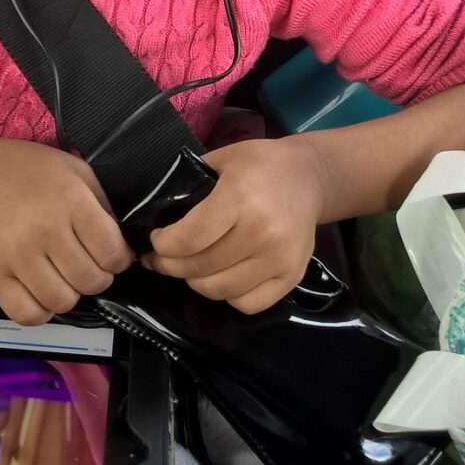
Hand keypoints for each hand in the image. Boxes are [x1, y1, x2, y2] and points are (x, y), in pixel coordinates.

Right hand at [0, 124, 132, 325]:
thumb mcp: (75, 170)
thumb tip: (121, 246)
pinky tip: (41, 291)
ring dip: (70, 294)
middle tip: (86, 263)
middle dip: (98, 277)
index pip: (113, 254)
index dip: (119, 258)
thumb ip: (102, 206)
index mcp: (70, 202)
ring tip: (63, 275)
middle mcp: (44, 231)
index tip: (111, 253)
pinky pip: (27, 314)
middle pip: (91, 282)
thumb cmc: (28, 169)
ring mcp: (16, 256)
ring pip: (63, 302)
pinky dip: (41, 311)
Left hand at [143, 136, 324, 313]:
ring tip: (189, 267)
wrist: (309, 177)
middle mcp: (262, 232)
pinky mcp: (293, 276)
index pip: (189, 239)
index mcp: (240, 198)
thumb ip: (189, 186)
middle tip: (161, 258)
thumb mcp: (221, 160)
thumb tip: (155, 216)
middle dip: (171, 266)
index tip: (156, 240)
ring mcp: (280, 258)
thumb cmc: (260, 164)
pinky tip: (221, 276)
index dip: (163, 246)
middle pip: (200, 268)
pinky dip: (228, 295)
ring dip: (196, 282)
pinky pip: (248, 304)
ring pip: (220, 291)